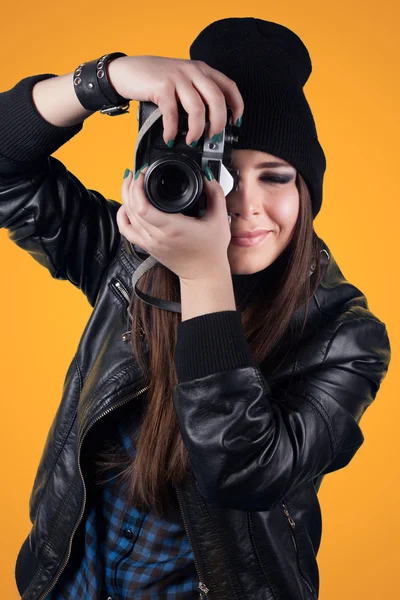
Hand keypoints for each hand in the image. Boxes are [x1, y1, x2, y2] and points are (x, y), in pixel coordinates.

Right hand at [107, 55, 243, 144]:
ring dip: (196, 130)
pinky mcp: (162, 87)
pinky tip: (170, 137)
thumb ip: (196, 92)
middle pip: (217, 100)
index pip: (229, 86)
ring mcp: (178, 78)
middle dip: (218, 124)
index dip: (237, 107)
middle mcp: (193, 71)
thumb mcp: (182, 80)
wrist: (126, 71)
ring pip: (198, 109)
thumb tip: (210, 121)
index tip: (235, 123)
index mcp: (202, 70)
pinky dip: (172, 130)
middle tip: (212, 137)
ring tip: (191, 140)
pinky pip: (173, 114)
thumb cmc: (154, 79)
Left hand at [116, 165, 231, 280]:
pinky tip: (126, 205)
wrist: (204, 274)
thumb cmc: (211, 251)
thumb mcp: (219, 219)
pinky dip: (122, 215)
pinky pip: (125, 230)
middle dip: (130, 185)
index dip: (138, 186)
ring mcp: (149, 242)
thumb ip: (215, 194)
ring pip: (126, 216)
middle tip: (138, 173)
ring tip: (131, 182)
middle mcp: (156, 236)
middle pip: (131, 207)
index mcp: (172, 228)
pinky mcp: (146, 247)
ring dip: (126, 196)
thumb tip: (207, 176)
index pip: (142, 206)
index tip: (145, 173)